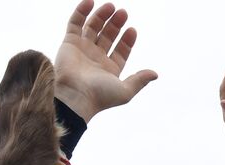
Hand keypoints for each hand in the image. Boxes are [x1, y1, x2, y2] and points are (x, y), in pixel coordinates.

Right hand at [54, 1, 157, 122]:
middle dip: (116, 24)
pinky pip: (75, 23)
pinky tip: (91, 2)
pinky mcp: (69, 43)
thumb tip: (155, 74)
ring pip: (93, 27)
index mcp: (110, 70)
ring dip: (102, 16)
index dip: (127, 40)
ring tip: (112, 6)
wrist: (76, 95)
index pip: (121, 50)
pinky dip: (82, 11)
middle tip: (123, 12)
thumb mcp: (126, 91)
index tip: (132, 30)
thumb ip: (140, 80)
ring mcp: (82, 49)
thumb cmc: (101, 96)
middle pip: (108, 36)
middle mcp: (96, 58)